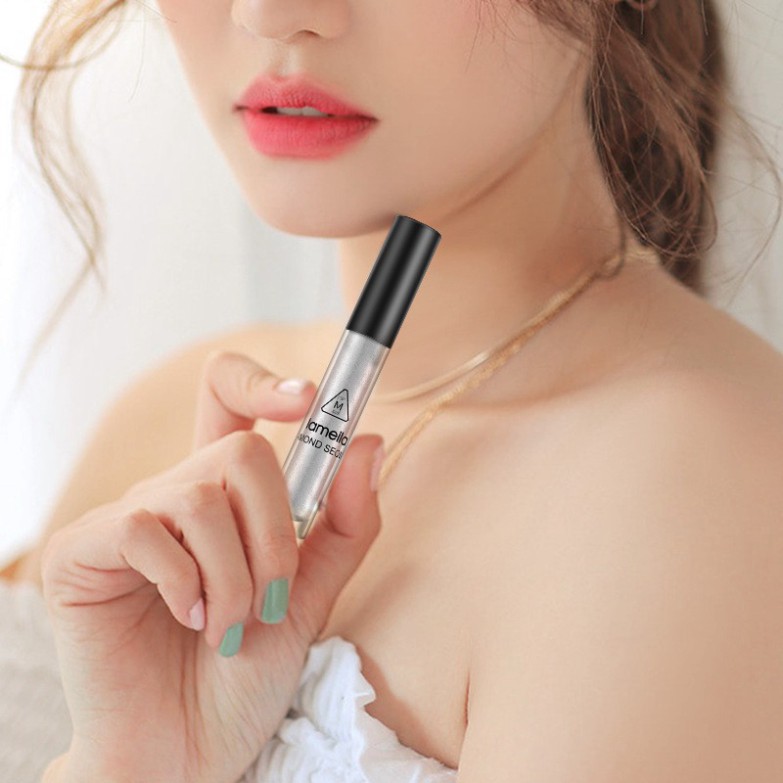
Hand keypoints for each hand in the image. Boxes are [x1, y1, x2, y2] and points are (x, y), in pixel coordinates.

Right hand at [41, 350, 385, 782]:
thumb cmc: (244, 675)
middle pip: (241, 449)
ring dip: (235, 576)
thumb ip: (343, 525)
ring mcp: (129, 517)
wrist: (188, 752)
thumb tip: (366, 442)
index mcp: (226, 496)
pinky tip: (187, 618)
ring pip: (201, 496)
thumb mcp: (311, 596)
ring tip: (227, 625)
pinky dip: (185, 582)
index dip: (263, 382)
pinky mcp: (84, 548)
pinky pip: (144, 528)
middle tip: (270, 598)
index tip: (310, 398)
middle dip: (275, 533)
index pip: (229, 397)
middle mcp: (177, 493)